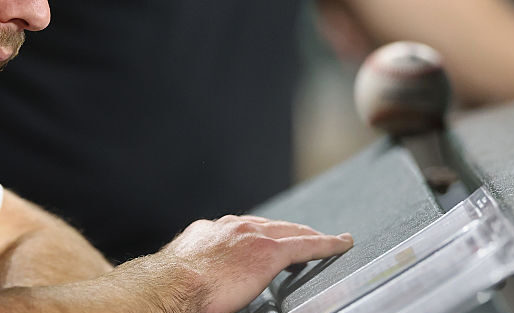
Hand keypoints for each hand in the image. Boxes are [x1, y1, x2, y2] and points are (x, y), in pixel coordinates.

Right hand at [144, 215, 352, 312]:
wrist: (172, 286)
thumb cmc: (172, 288)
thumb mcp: (185, 269)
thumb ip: (201, 268)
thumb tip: (204, 286)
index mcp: (210, 232)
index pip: (243, 230)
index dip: (259, 236)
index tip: (265, 242)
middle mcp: (231, 227)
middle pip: (271, 225)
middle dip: (290, 231)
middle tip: (307, 237)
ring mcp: (251, 236)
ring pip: (291, 231)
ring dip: (309, 234)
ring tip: (326, 240)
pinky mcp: (269, 252)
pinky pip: (306, 245)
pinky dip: (326, 244)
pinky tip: (341, 244)